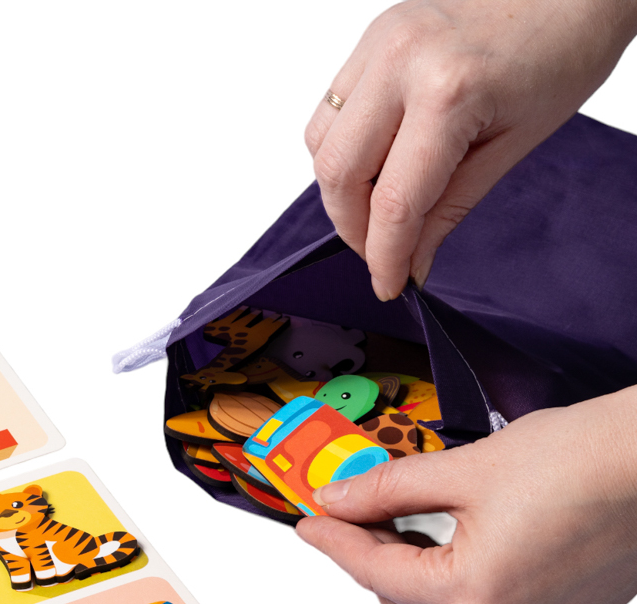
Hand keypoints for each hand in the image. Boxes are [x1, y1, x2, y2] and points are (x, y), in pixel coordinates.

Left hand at [294, 386, 636, 603]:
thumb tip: (340, 497)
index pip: (374, 570)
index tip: (311, 522)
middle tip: (349, 513)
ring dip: (410, 572)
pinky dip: (454, 584)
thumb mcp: (466, 468)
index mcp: (474, 597)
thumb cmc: (586, 461)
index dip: (334, 541)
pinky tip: (450, 543)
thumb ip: (389, 489)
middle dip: (369, 556)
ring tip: (397, 521)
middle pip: (401, 600)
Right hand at [305, 0, 636, 299]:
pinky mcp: (373, 37)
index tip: (388, 285)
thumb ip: (451, 209)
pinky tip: (377, 162)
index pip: (393, 202)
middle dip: (354, 228)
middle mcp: (402, 60)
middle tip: (384, 251)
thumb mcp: (514, 144)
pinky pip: (329, 111)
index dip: (385, 256)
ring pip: (321, 144)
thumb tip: (411, 263)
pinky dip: (341, 149)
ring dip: (342, 190)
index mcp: (449, 91)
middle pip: (338, 174)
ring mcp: (380, 42)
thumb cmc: (563, 48)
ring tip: (380, 207)